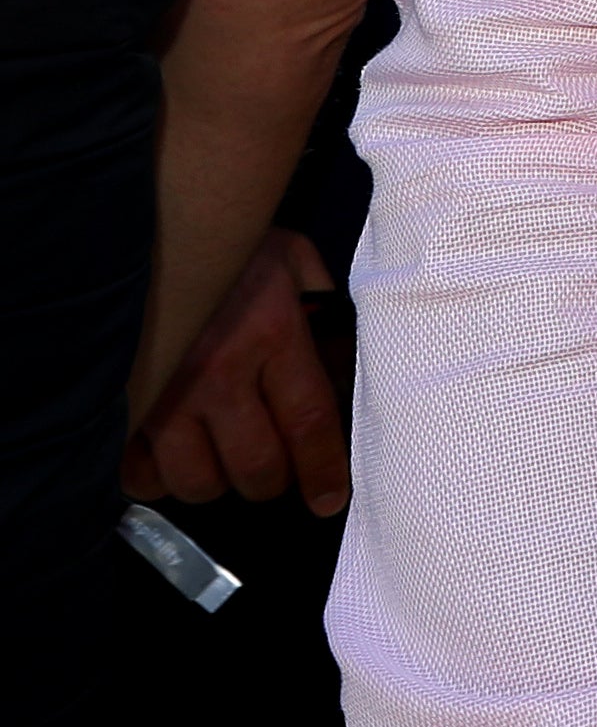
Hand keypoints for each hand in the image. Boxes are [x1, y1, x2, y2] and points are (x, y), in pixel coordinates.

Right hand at [123, 228, 345, 513]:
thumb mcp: (291, 261)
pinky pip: (140, 474)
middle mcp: (219, 374)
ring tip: (221, 457)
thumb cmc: (228, 245)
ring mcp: (163, 395)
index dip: (322, 471)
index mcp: (271, 335)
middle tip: (272, 467)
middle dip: (270, 479)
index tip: (328, 500)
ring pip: (198, 481)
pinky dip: (158, 478)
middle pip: (255, 467)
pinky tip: (171, 455)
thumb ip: (323, 309)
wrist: (147, 226)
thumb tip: (346, 357)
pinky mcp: (120, 406)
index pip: (309, 423)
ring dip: (216, 480)